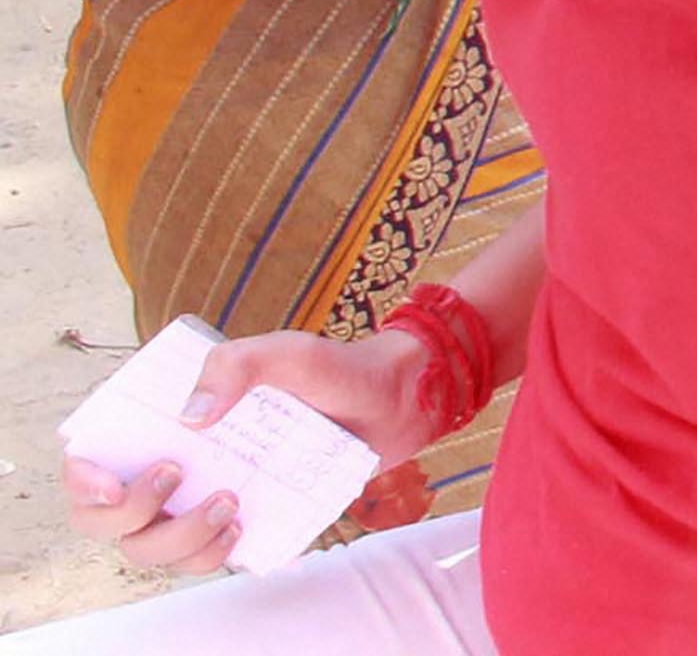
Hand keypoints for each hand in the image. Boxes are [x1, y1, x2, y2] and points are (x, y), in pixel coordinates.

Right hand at [64, 329, 432, 576]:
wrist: (394, 401)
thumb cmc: (330, 370)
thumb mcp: (284, 352)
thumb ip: (236, 365)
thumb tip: (190, 417)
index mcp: (167, 424)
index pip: (91, 464)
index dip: (84, 483)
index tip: (116, 483)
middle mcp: (176, 467)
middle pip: (111, 522)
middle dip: (132, 517)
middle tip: (180, 478)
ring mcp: (204, 499)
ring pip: (154, 550)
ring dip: (179, 541)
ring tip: (232, 504)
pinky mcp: (241, 525)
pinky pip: (206, 562)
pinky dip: (216, 557)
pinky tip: (245, 532)